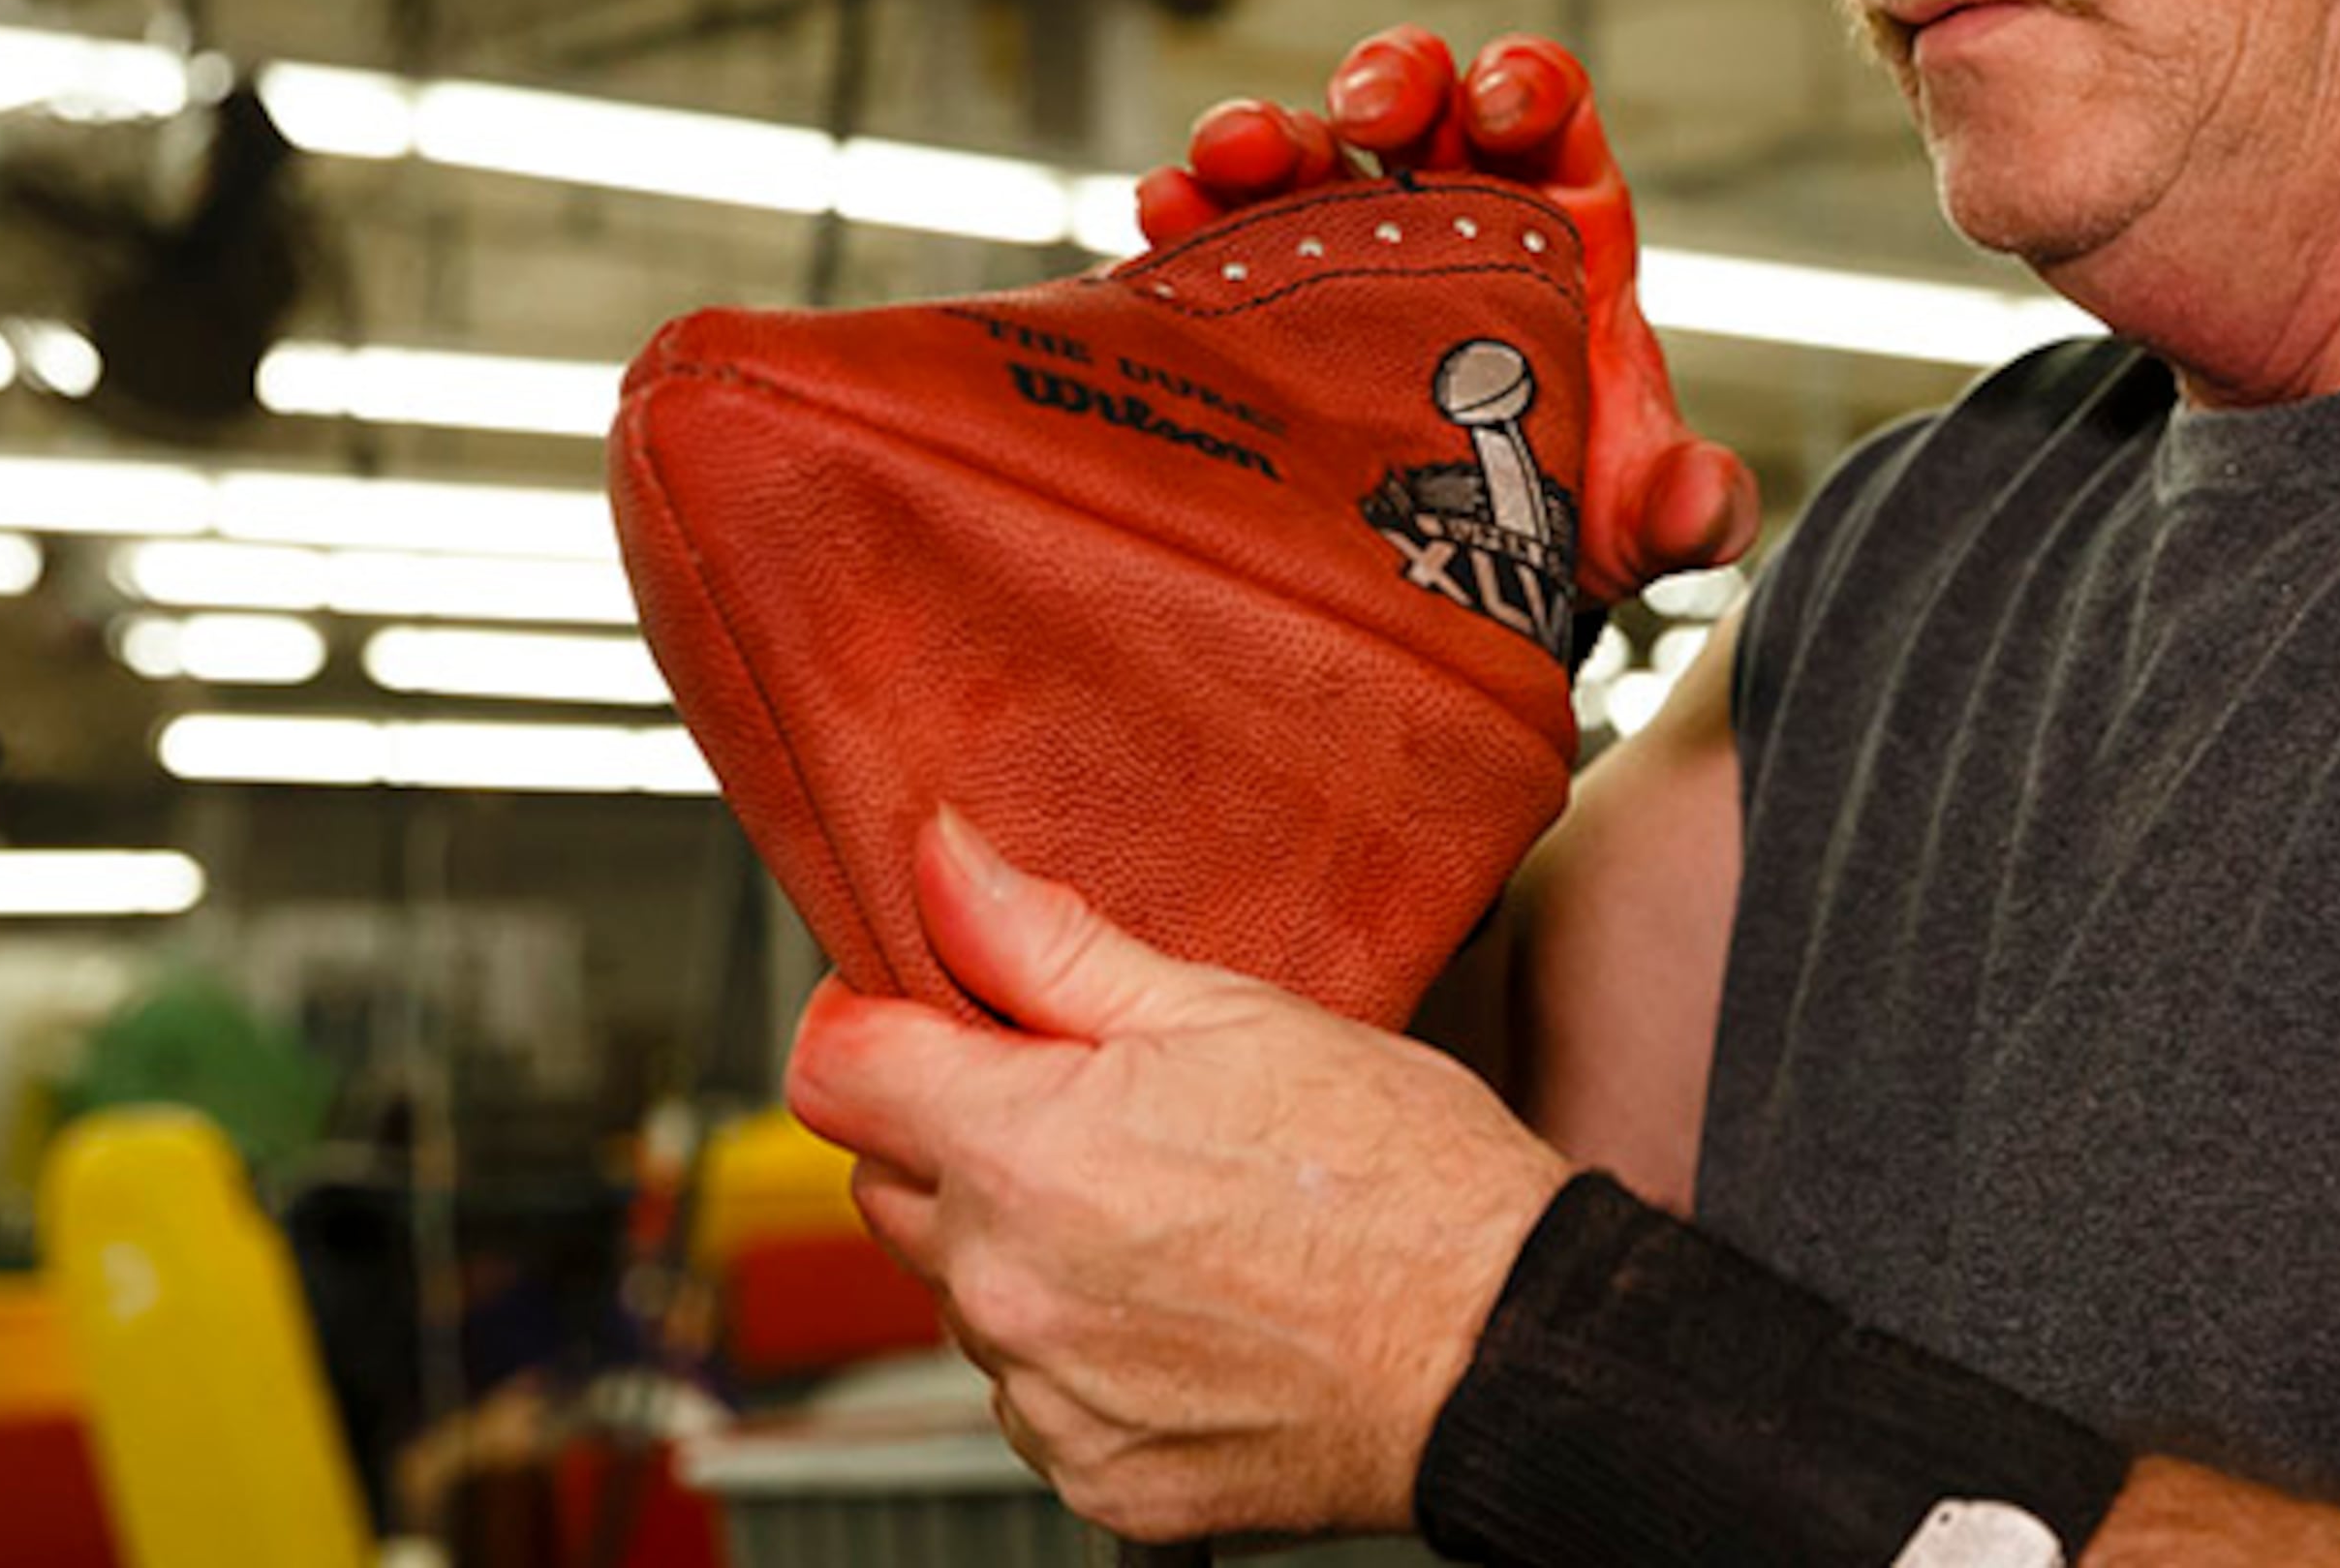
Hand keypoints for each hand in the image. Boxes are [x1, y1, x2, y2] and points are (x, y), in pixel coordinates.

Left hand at [783, 811, 1574, 1544]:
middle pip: (891, 1182)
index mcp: (1027, 1152)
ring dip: (1024, 1239)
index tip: (926, 1010)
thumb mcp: (1230, 1011)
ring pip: (967, 1287)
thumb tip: (942, 864)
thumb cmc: (1401, 1177)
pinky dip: (1082, 1343)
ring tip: (1169, 1206)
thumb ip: (1049, 943)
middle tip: (1093, 1100)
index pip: (834, 1072)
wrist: (1504, 1347)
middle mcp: (1011, 1288)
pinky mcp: (1097, 1475)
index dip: (873, 1021)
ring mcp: (1049, 1396)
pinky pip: (1034, 1390)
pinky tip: (1185, 1299)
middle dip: (961, 1128)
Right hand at [1133, 25, 1761, 602]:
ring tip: (1232, 157)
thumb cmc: (1570, 506)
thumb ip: (1690, 505)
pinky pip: (1212, 229)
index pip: (1543, 102)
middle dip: (1388, 76)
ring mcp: (1341, 238)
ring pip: (1300, 144)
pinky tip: (1163, 214)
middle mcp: (1443, 202)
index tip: (1502, 107)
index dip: (1522, 80)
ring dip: (1262, 130)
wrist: (1470, 577)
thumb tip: (1708, 503)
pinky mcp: (1258, 291)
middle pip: (1414, 92)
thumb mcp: (1638, 511)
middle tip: (1367, 114)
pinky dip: (1184, 209)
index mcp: (1552, 212)